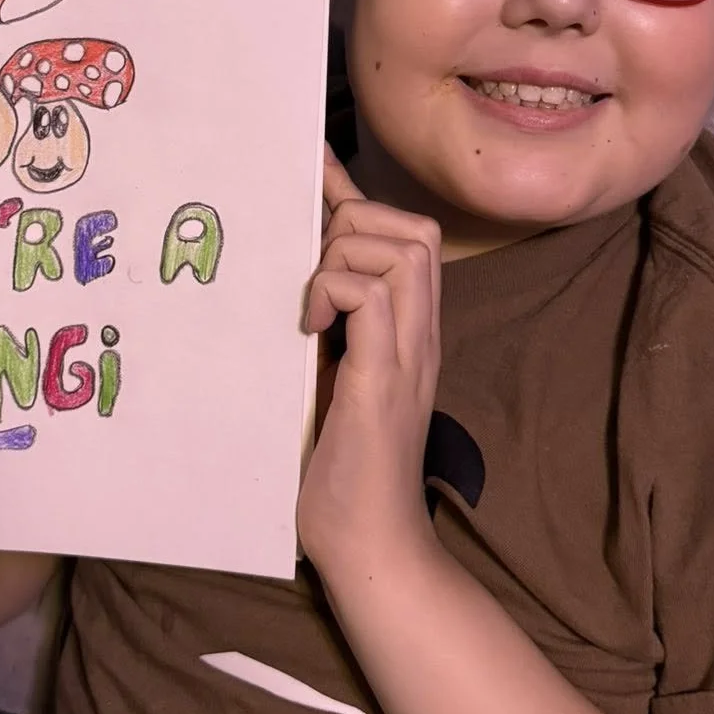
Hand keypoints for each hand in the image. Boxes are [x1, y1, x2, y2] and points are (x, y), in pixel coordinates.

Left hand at [297, 147, 441, 577]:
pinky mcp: (384, 381)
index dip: (356, 195)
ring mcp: (408, 356)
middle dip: (356, 225)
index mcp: (409, 334)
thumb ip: (329, 332)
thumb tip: (293, 282)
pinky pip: (371, 296)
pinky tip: (311, 332)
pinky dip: (334, 293)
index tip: (312, 168)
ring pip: (400, 248)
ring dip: (343, 258)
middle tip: (310, 274)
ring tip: (311, 308)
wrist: (372, 545)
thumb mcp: (332, 382)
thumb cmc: (342, 473)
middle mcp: (420, 336)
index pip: (402, 237)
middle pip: (413, 229)